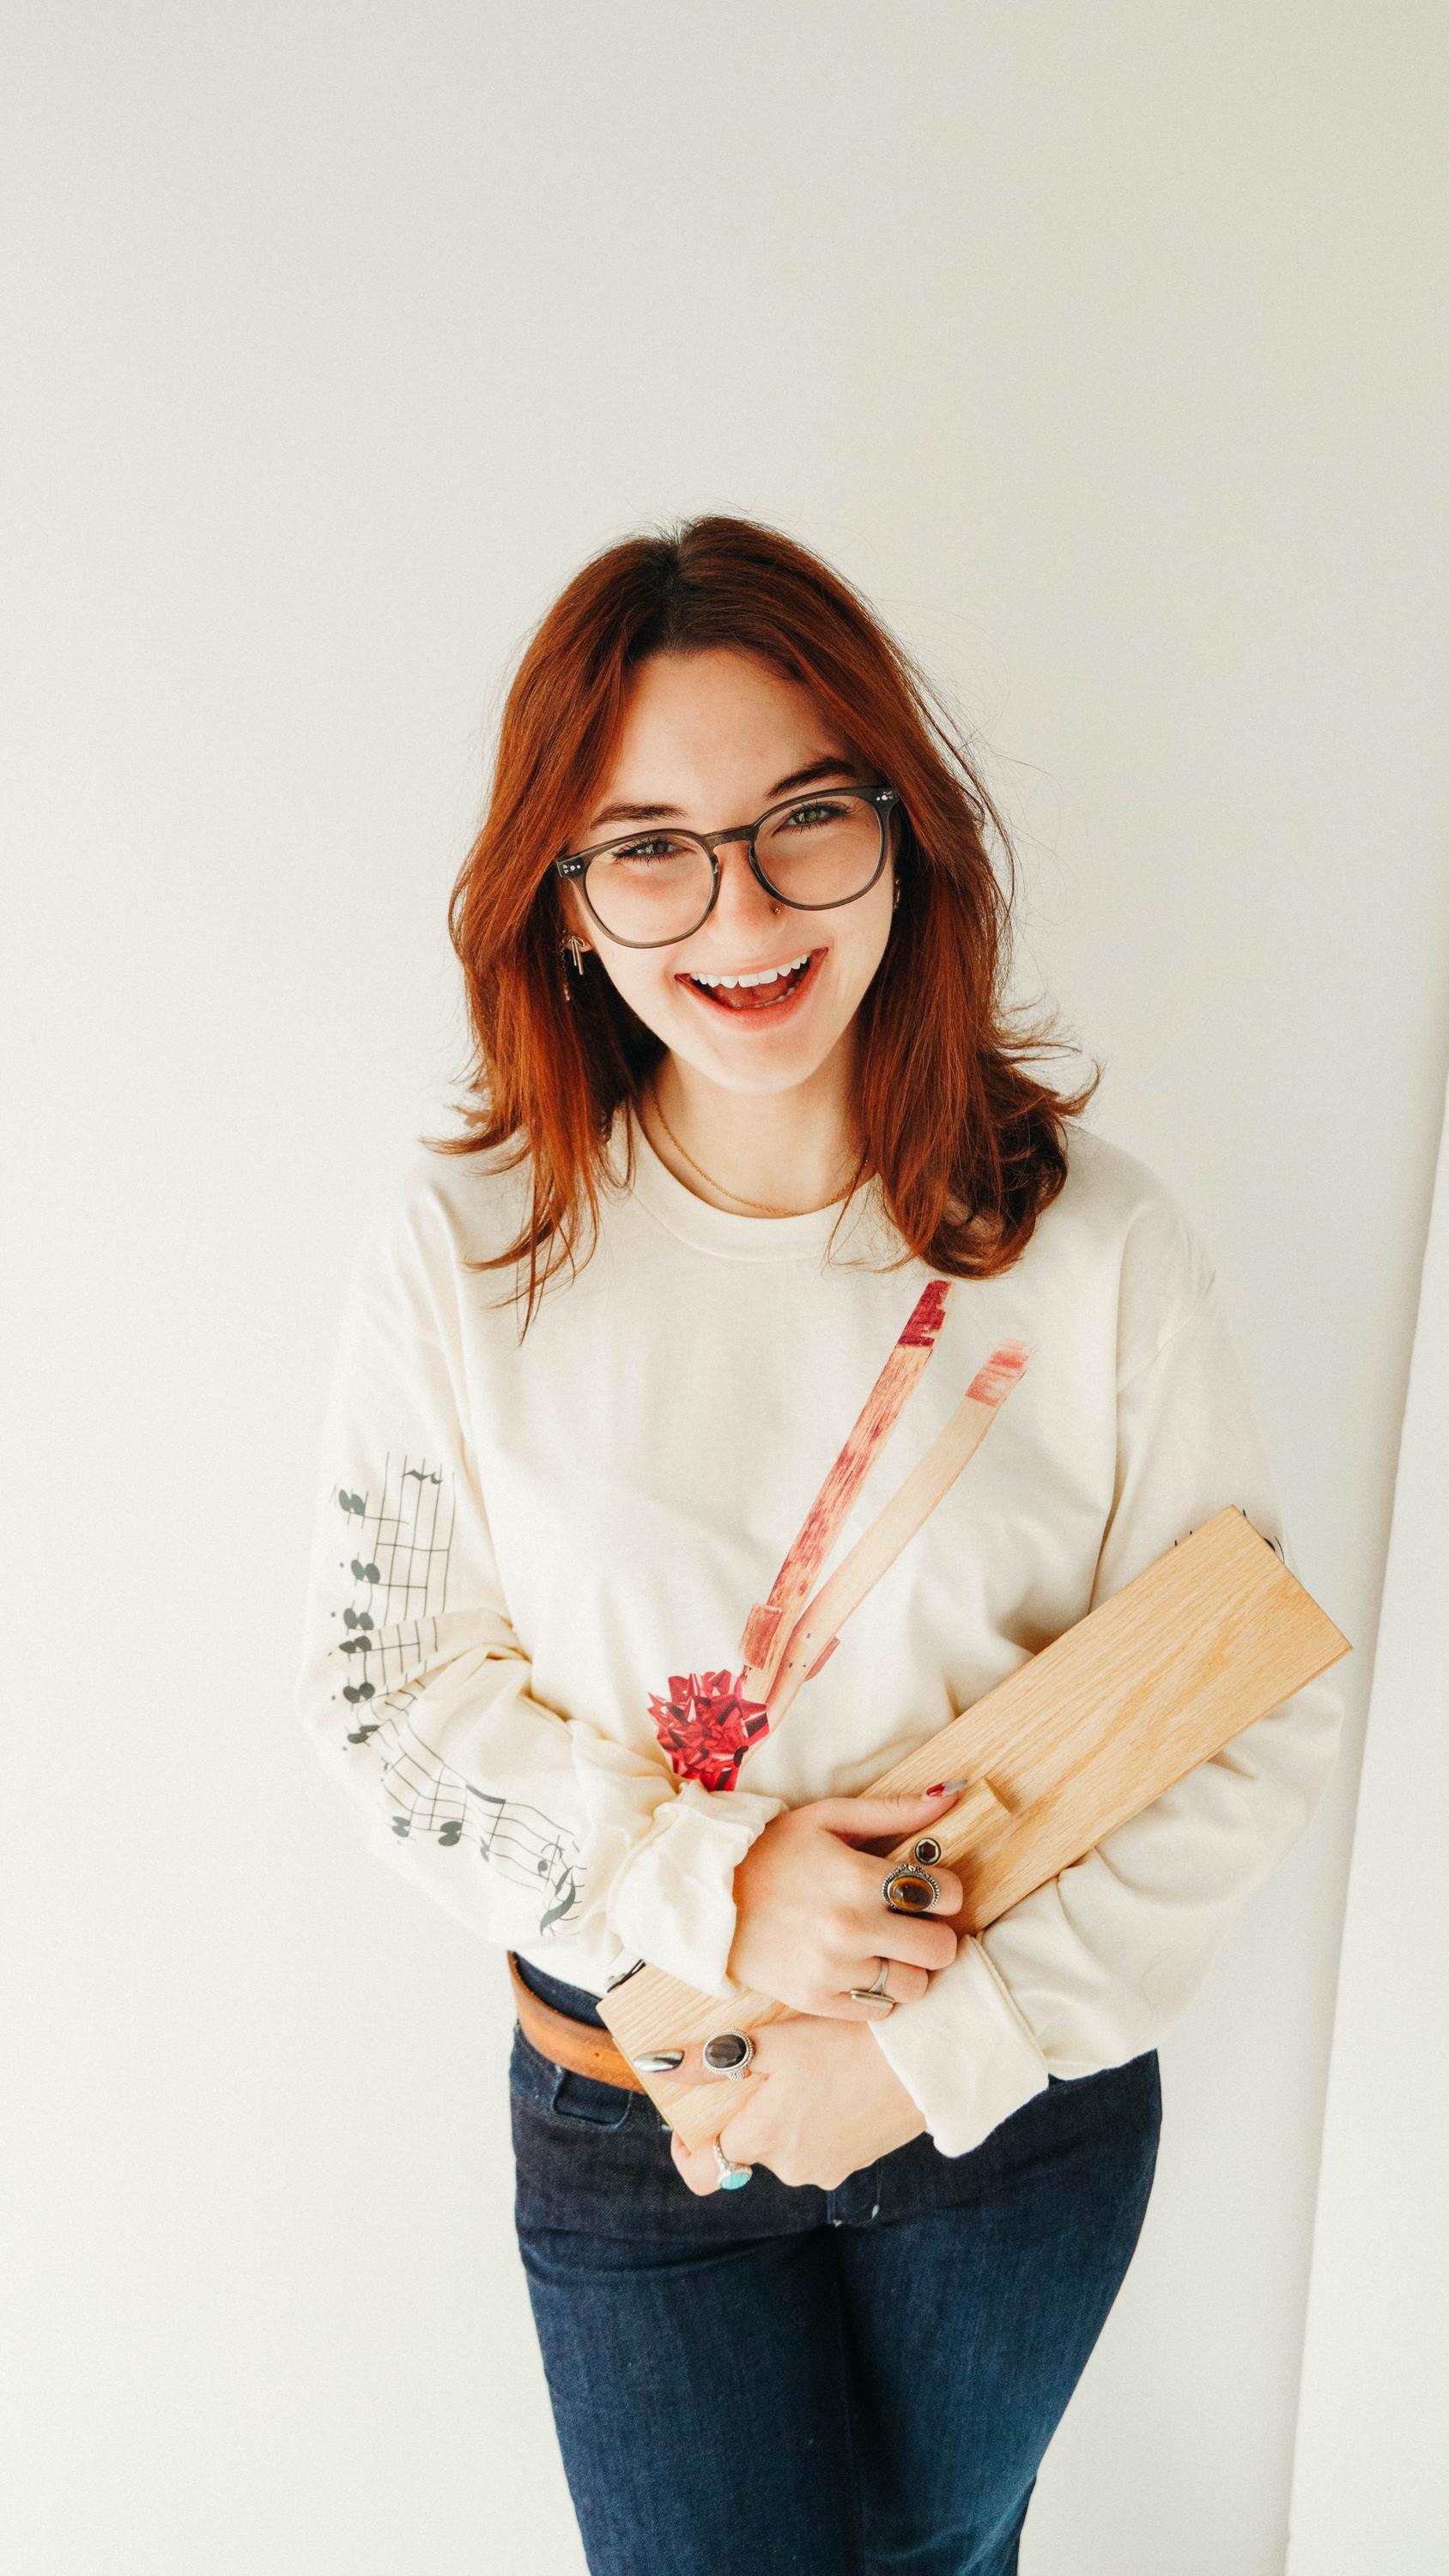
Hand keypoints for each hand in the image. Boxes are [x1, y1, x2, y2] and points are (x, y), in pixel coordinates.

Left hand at [665, 2014, 926, 2193]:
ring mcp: (825, 2169)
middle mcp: (789, 2167)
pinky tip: (834, 2083)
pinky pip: (818, 2145)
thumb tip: (655, 2065)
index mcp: (761, 2140)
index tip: (688, 2123)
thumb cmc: (846, 2045)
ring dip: (783, 2117)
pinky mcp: (855, 2162)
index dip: (688, 2150)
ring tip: (803, 2069)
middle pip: (747, 2149)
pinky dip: (815, 2121)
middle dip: (745, 2115)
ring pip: (784, 2146)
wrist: (924, 2064)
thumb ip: (710, 2060)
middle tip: (759, 2068)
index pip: (703, 2171)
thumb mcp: (774, 2043)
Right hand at [725, 1784, 967, 2017]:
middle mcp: (850, 1927)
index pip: (946, 1894)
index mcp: (857, 1877)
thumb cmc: (772, 1850)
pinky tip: (860, 1966)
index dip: (947, 1890)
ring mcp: (833, 1969)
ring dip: (909, 1967)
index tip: (931, 1889)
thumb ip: (893, 1811)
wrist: (708, 1895)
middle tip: (917, 1924)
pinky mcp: (816, 2000)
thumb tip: (953, 1793)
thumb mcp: (828, 1818)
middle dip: (937, 1934)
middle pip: (940, 1950)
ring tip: (888, 1948)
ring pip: (914, 1986)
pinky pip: (879, 2011)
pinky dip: (877, 1991)